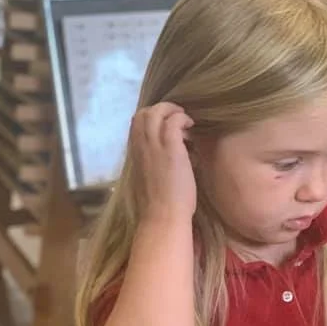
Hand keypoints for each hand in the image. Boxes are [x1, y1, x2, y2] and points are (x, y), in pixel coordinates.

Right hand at [130, 102, 196, 223]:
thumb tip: (168, 158)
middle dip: (161, 110)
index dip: (151, 120)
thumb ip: (154, 165)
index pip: (136, 124)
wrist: (163, 215)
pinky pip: (174, 120)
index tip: (167, 126)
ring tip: (186, 119)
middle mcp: (140, 145)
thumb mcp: (151, 179)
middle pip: (143, 113)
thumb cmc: (159, 205)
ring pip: (156, 112)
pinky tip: (191, 127)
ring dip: (172, 111)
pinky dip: (183, 118)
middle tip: (178, 117)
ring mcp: (153, 144)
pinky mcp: (170, 146)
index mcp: (134, 153)